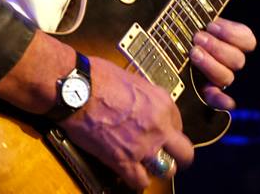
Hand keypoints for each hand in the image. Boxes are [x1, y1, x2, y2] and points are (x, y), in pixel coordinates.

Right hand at [63, 57, 193, 191]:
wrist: (75, 89)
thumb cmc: (96, 76)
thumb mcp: (130, 78)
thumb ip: (144, 96)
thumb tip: (143, 104)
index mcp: (161, 102)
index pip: (178, 123)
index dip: (168, 128)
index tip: (160, 130)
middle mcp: (158, 126)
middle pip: (184, 153)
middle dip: (176, 155)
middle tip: (165, 153)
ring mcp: (143, 146)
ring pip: (166, 170)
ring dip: (156, 167)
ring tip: (145, 163)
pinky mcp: (123, 161)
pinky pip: (140, 182)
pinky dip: (136, 180)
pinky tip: (130, 173)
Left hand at [168, 0, 256, 110]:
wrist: (139, 44)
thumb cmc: (163, 17)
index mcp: (220, 34)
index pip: (247, 38)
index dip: (233, 33)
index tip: (211, 23)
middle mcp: (220, 57)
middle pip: (239, 59)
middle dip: (219, 48)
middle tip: (196, 37)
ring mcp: (211, 77)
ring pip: (229, 78)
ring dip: (212, 66)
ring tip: (190, 53)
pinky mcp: (199, 94)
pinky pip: (220, 104)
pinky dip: (218, 101)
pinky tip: (207, 92)